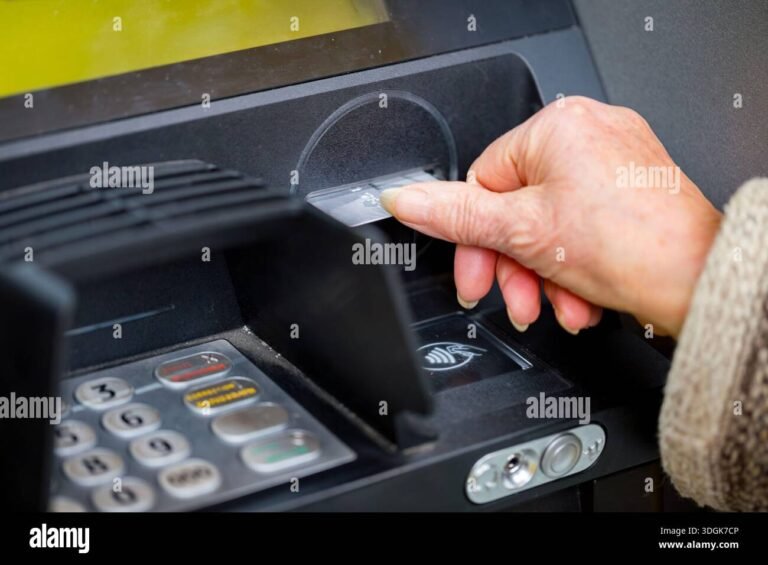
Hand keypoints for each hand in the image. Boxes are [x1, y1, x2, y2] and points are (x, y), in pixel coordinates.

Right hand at [380, 96, 721, 336]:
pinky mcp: (631, 190)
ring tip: (556, 306)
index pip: (484, 181)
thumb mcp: (522, 232)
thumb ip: (455, 214)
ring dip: (544, 276)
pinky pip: (580, 228)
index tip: (477, 278)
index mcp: (557, 126)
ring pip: (548, 225)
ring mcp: (614, 161)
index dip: (477, 239)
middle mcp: (589, 132)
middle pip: (517, 208)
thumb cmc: (631, 246)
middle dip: (514, 266)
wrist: (702, 282)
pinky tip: (580, 297)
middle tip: (516, 300)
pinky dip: (573, 268)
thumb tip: (405, 198)